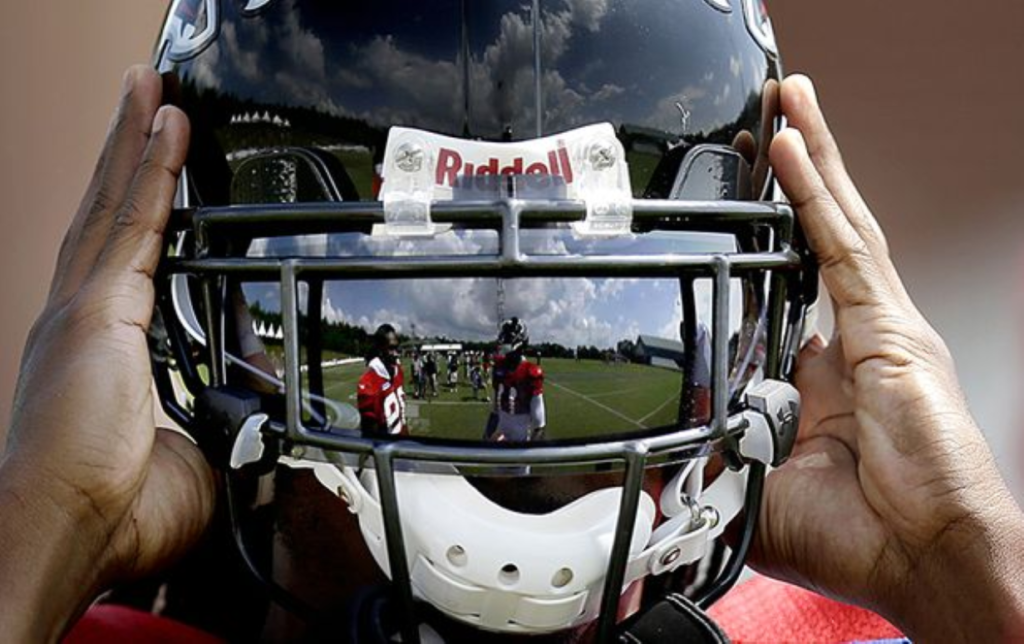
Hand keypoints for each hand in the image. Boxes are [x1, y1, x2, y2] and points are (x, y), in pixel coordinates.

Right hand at [0, 66, 214, 640]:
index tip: (153, 167)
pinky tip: (167, 127)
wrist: (62, 532)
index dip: (134, 206)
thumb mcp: (195, 454)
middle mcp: (78, 317)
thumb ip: (227, 420)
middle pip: (103, 214)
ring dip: (134, 142)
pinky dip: (152, 170)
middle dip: (124, 152)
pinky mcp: (94, 312)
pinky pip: (133, 223)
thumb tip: (262, 408)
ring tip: (150, 90)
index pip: (118, 257)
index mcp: (97, 349)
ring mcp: (80, 310)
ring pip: (113, 203)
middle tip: (144, 99)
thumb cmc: (108, 509)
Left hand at [751, 75, 1023, 641]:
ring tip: (786, 102)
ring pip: (836, 224)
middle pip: (818, 241)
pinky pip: (843, 244)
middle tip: (767, 124)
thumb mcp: (755, 492)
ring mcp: (880, 330)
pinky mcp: (893, 327)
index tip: (735, 214)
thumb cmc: (862, 538)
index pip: (786, 295)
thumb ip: (710, 462)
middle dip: (795, 180)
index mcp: (823, 384)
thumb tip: (658, 453)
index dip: (765, 248)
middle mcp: (855, 346)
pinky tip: (790, 147)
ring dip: (808, 161)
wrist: (926, 562)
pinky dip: (814, 192)